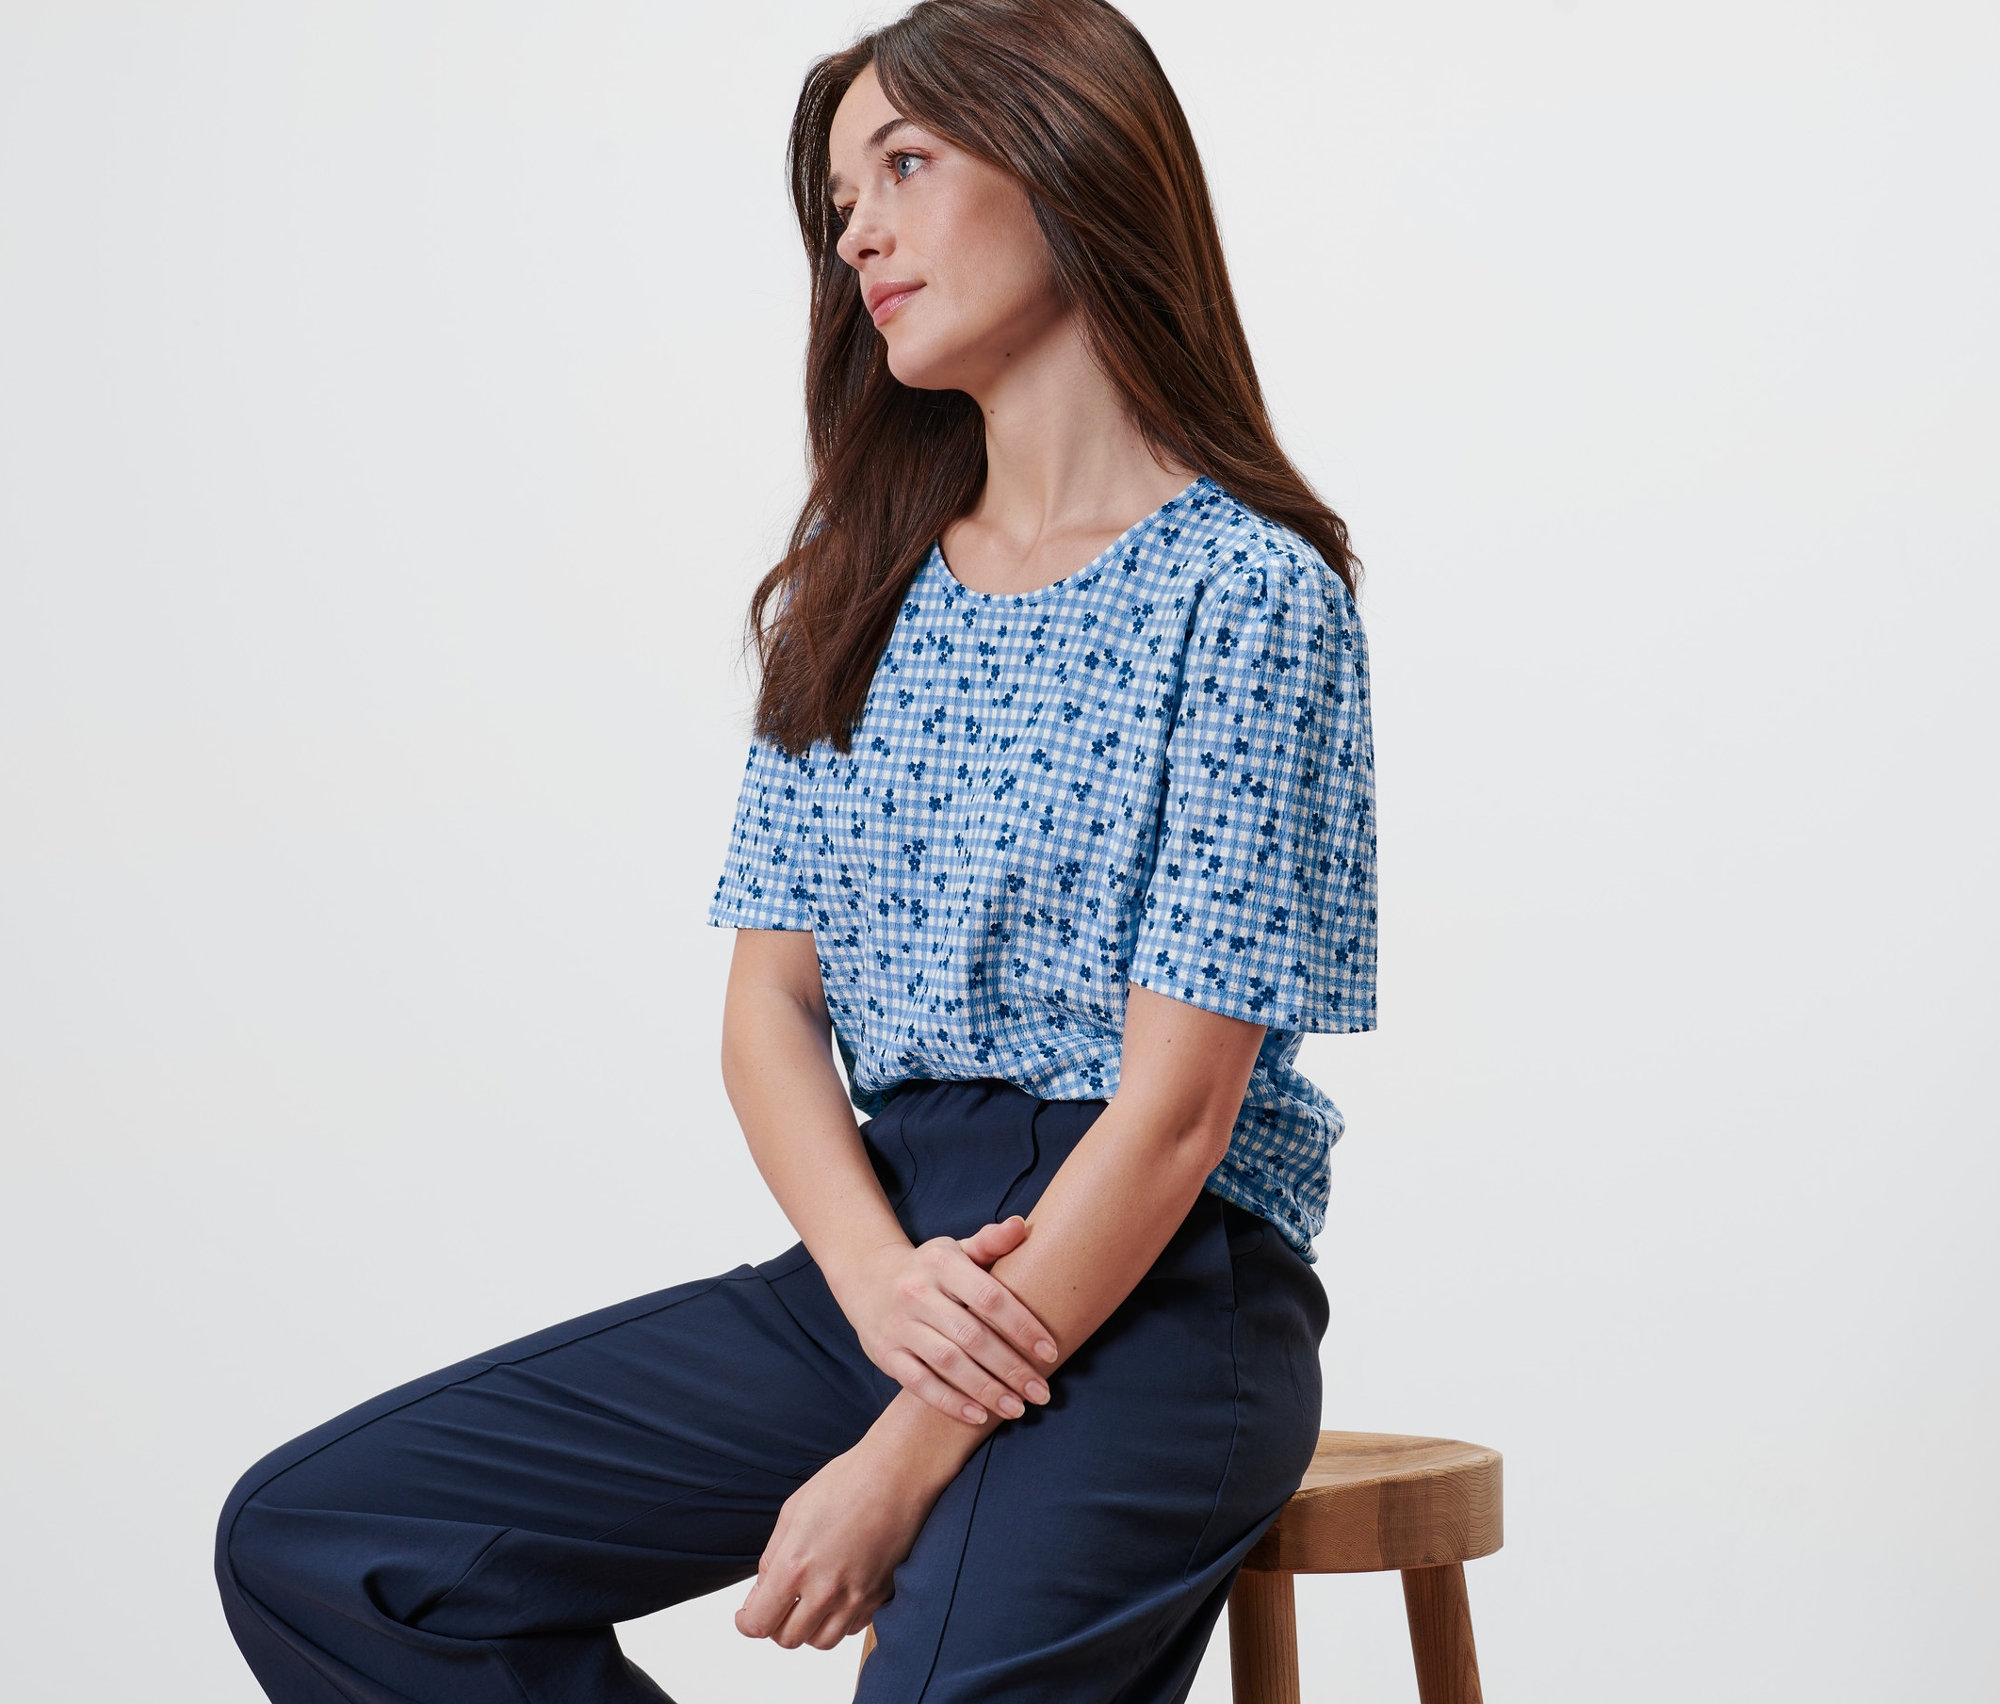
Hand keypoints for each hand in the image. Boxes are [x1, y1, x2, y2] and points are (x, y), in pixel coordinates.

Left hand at [733, 1432, 938, 1650]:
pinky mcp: (881, 1596)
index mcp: (795, 1567)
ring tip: (809, 1602)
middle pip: (788, 1639)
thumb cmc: (846, 1481)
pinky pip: (852, 1628)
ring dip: (809, 1628)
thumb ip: (772, 1558)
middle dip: (776, 1625)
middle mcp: (826, 1590)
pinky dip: (839, 1620)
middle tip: (779, 1605)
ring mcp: (857, 1597)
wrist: (898, 1472)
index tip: (747, 1615)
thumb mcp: (793, 1512)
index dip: (746, 1623)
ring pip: (821, 1642)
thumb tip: (762, 1592)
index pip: (759, 1624)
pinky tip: (837, 1594)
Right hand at [833, 1215, 1058, 1425]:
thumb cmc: (930, 1268)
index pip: (989, 1297)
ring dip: (987, 1390)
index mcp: (941, 1262)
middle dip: (1011, 1368)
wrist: (867, 1279)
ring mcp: (899, 1325)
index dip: (1022, 1326)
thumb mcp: (957, 1249)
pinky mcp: (885, 1354)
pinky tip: (979, 1416)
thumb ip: (990, 1242)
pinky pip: (920, 1383)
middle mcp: (917, 1292)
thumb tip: (1022, 1225)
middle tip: (1042, 1392)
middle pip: (972, 1336)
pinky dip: (950, 1402)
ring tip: (1018, 1408)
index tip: (1050, 1351)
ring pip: (948, 1363)